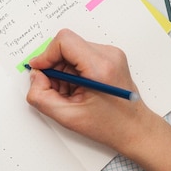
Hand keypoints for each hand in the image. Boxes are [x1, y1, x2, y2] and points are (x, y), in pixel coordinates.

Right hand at [26, 28, 156, 156]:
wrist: (135, 129)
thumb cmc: (109, 125)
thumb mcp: (67, 117)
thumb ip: (41, 96)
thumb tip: (35, 76)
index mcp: (100, 67)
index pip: (64, 41)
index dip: (46, 55)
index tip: (39, 71)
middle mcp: (108, 54)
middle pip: (67, 45)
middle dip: (54, 66)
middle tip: (56, 89)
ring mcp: (111, 54)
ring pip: (72, 49)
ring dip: (63, 69)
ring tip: (70, 92)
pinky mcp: (110, 56)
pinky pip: (81, 54)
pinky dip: (72, 70)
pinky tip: (78, 88)